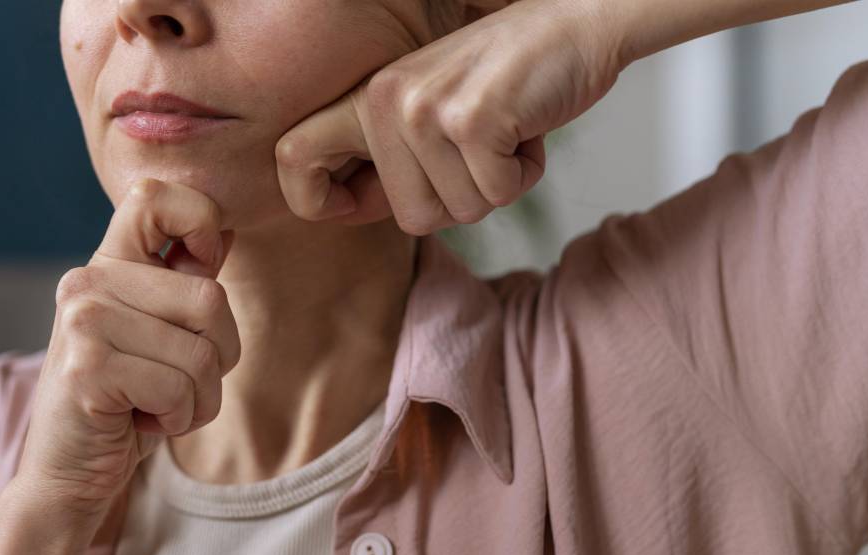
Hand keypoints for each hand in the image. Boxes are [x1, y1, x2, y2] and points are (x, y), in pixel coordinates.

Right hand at [2, 178, 239, 544]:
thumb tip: (223, 232)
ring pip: (202, 353)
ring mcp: (83, 322)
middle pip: (211, 299)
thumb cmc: (124, 407)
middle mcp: (88, 281)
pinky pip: (180, 389)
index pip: (154, 197)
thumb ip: (184, 285)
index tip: (201, 270)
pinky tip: (138, 424)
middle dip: (217, 358)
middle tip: (174, 384)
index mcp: (106, 265)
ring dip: (198, 400)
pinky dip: (177, 420)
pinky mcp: (87, 368)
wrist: (68, 477)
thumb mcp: (159, 339)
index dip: (199, 221)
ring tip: (155, 408)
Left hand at [274, 0, 624, 234]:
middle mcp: (385, 100)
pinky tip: (525, 129)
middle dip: (459, 200)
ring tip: (503, 132)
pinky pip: (498, 196)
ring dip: (495, 186)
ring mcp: (425, 110)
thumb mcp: (425, 112)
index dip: (317, 201)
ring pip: (458, 213)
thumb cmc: (503, 80)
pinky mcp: (472, 120)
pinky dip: (524, 175)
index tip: (357, 204)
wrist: (574, 23)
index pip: (292, 159)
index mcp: (364, 99)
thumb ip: (385, 159)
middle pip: (411, 218)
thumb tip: (350, 208)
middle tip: (479, 150)